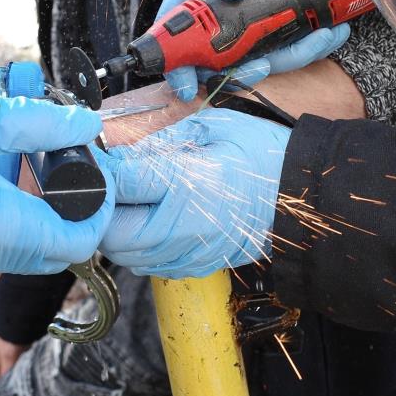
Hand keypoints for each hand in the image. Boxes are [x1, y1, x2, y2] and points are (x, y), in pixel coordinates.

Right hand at [0, 83, 112, 283]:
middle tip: (53, 165)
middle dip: (60, 214)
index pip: (76, 242)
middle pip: (43, 252)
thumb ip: (39, 123)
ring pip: (5, 253)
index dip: (97, 210)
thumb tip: (85, 126)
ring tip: (5, 165)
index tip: (92, 176)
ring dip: (20, 218)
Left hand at [101, 108, 288, 277]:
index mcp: (186, 184)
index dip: (100, 169)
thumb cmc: (262, 156)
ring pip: (123, 255)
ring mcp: (188, 252)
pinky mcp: (193, 267)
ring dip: (116, 229)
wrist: (300, 197)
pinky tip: (151, 221)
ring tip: (130, 202)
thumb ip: (162, 141)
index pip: (119, 183)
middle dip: (101, 207)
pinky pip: (146, 265)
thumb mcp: (213, 128)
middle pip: (111, 230)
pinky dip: (137, 246)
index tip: (96, 157)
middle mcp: (183, 226)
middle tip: (109, 184)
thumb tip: (120, 151)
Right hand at [160, 0, 346, 100]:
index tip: (184, 81)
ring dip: (290, 58)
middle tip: (261, 66)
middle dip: (241, 70)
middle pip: (220, 57)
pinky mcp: (289, 25)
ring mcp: (259, 21)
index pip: (177, 25)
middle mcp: (228, 9)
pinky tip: (333, 29)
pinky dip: (315, 47)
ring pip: (263, 59)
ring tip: (318, 35)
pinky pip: (296, 49)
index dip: (175, 58)